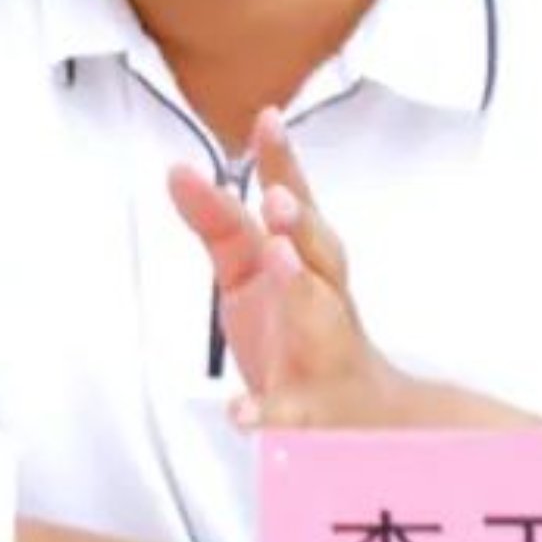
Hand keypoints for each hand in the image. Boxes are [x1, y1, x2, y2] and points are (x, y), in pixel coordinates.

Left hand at [165, 109, 409, 427]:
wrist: (364, 422)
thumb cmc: (303, 334)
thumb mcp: (252, 273)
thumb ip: (220, 224)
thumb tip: (177, 171)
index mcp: (310, 264)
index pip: (297, 206)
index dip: (283, 164)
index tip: (267, 119)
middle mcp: (325, 301)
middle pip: (320, 255)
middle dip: (301, 224)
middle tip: (278, 197)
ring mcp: (322, 356)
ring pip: (319, 319)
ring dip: (300, 287)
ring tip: (277, 258)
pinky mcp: (309, 414)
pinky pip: (290, 413)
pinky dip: (267, 412)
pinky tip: (241, 411)